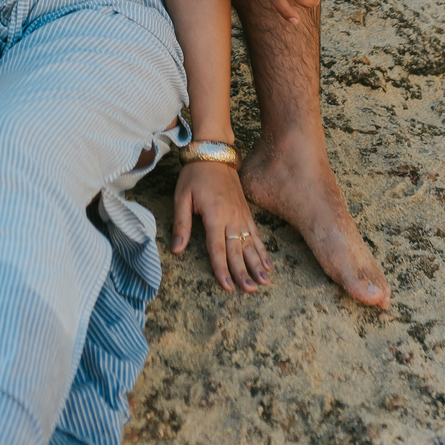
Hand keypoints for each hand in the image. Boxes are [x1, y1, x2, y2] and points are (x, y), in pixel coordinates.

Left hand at [171, 163, 270, 291]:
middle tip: (250, 291)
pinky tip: (268, 264)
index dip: (222, 269)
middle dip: (243, 273)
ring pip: (251, 245)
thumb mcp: (182, 197)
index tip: (228, 287)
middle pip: (237, 250)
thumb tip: (176, 250)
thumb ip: (182, 224)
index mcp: (214, 214)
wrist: (214, 152)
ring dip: (257, 265)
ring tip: (265, 283)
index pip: (217, 248)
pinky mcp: (246, 212)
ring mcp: (241, 215)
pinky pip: (256, 234)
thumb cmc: (195, 174)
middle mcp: (231, 217)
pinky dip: (263, 250)